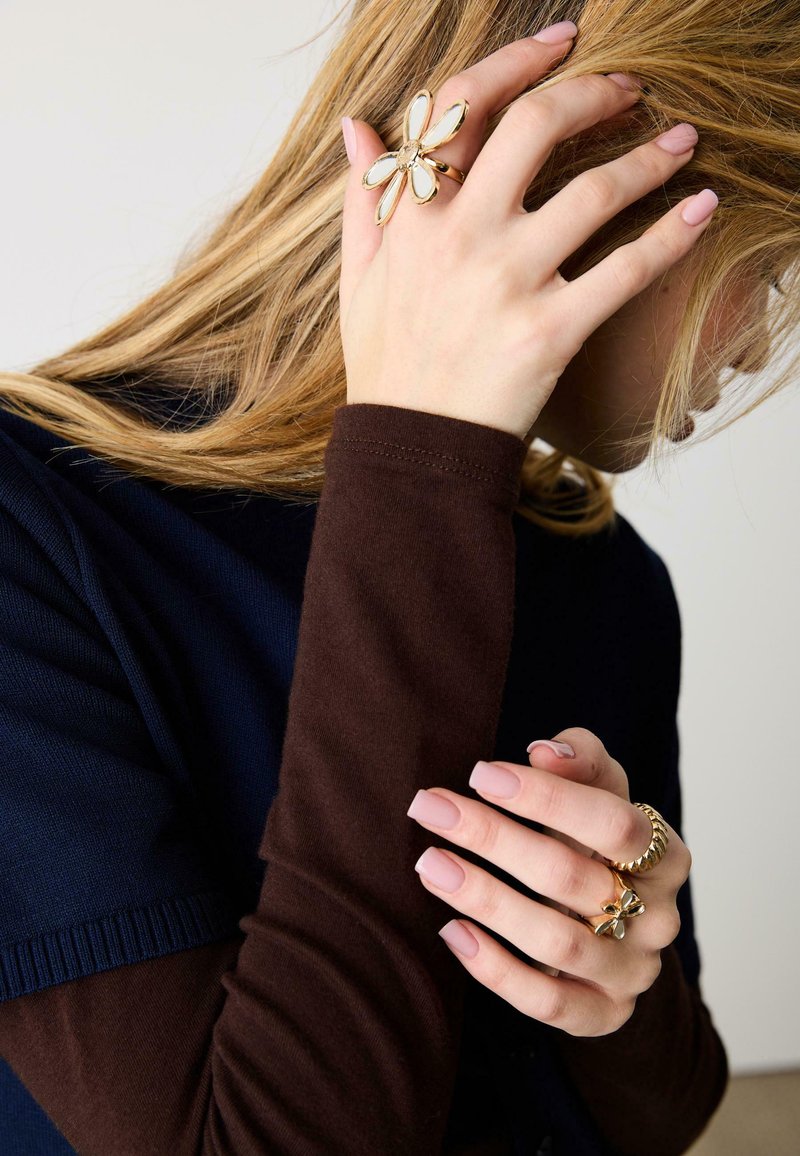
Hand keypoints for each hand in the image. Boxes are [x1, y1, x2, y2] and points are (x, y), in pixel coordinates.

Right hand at [339, 36, 714, 439]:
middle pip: (535, 127)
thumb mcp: (358, 279)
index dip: (516, 60)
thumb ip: (365, 200)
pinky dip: (672, 235)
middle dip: (594, 92)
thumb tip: (358, 128)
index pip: (463, 106)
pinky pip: (625, 270)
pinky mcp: (550, 332)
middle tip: (632, 88)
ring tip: (683, 142)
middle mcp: (462, 238)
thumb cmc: (388, 366)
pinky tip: (701, 210)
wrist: (413, 450)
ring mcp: (509, 283)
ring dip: (649, 157)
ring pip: (594, 193)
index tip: (561, 41)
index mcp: (414, 217)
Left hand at [405, 727, 691, 1036]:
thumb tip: (545, 752)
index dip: (547, 797)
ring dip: (484, 899)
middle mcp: (658, 919)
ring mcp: (631, 972)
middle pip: (572, 878)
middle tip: (431, 809)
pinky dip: (494, 968)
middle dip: (493, 838)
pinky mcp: (601, 1015)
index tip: (480, 774)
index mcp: (665, 856)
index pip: (614, 824)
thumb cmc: (594, 841)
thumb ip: (581, 760)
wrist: (616, 923)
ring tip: (429, 864)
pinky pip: (546, 1001)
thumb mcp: (599, 790)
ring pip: (555, 940)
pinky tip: (451, 930)